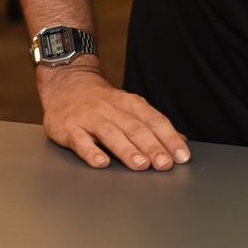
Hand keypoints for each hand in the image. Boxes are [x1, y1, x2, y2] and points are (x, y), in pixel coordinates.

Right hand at [41, 66, 189, 171]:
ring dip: (127, 150)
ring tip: (141, 165)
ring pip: (111, 134)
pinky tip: (102, 163)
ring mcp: (90, 118)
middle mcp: (111, 109)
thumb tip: (179, 142)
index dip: (169, 138)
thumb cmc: (101, 101)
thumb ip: (152, 124)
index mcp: (129, 104)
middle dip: (152, 147)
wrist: (65, 82)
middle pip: (135, 128)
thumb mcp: (128, 106)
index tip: (181, 155)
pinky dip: (91, 152)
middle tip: (164, 164)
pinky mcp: (69, 129)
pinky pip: (81, 141)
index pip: (154, 120)